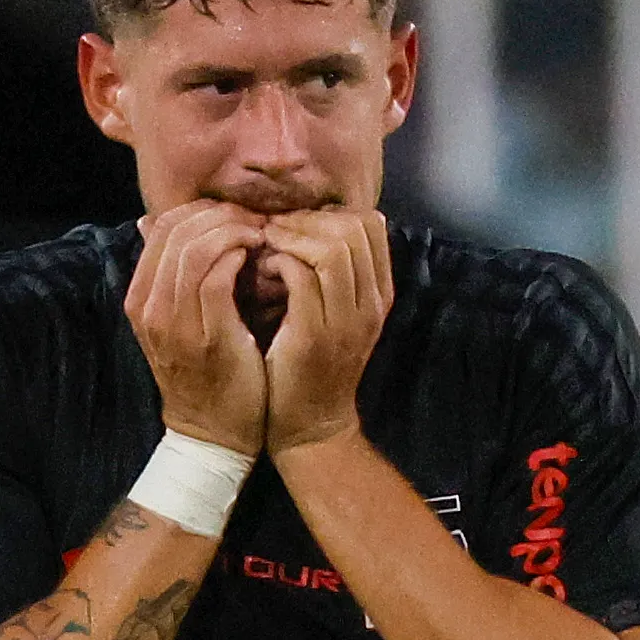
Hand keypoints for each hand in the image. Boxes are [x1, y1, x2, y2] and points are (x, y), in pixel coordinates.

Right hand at [125, 202, 267, 455]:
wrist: (214, 433)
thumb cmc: (207, 372)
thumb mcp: (180, 321)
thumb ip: (174, 277)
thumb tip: (158, 225)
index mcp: (139, 297)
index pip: (162, 228)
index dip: (202, 211)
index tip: (236, 215)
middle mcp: (149, 307)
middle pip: (177, 230)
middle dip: (221, 215)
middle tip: (254, 219)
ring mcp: (174, 323)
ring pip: (196, 247)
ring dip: (234, 231)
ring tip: (261, 235)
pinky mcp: (208, 336)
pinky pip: (217, 276)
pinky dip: (240, 257)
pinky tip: (259, 258)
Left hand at [259, 209, 392, 453]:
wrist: (309, 426)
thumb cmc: (312, 365)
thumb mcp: (337, 315)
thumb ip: (334, 273)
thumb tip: (311, 222)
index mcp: (379, 294)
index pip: (371, 224)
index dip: (330, 213)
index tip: (298, 226)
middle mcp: (370, 305)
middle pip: (353, 229)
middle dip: (307, 221)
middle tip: (276, 231)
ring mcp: (346, 321)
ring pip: (332, 248)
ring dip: (291, 238)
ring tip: (267, 247)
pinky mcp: (313, 337)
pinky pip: (300, 277)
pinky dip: (276, 262)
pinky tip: (261, 273)